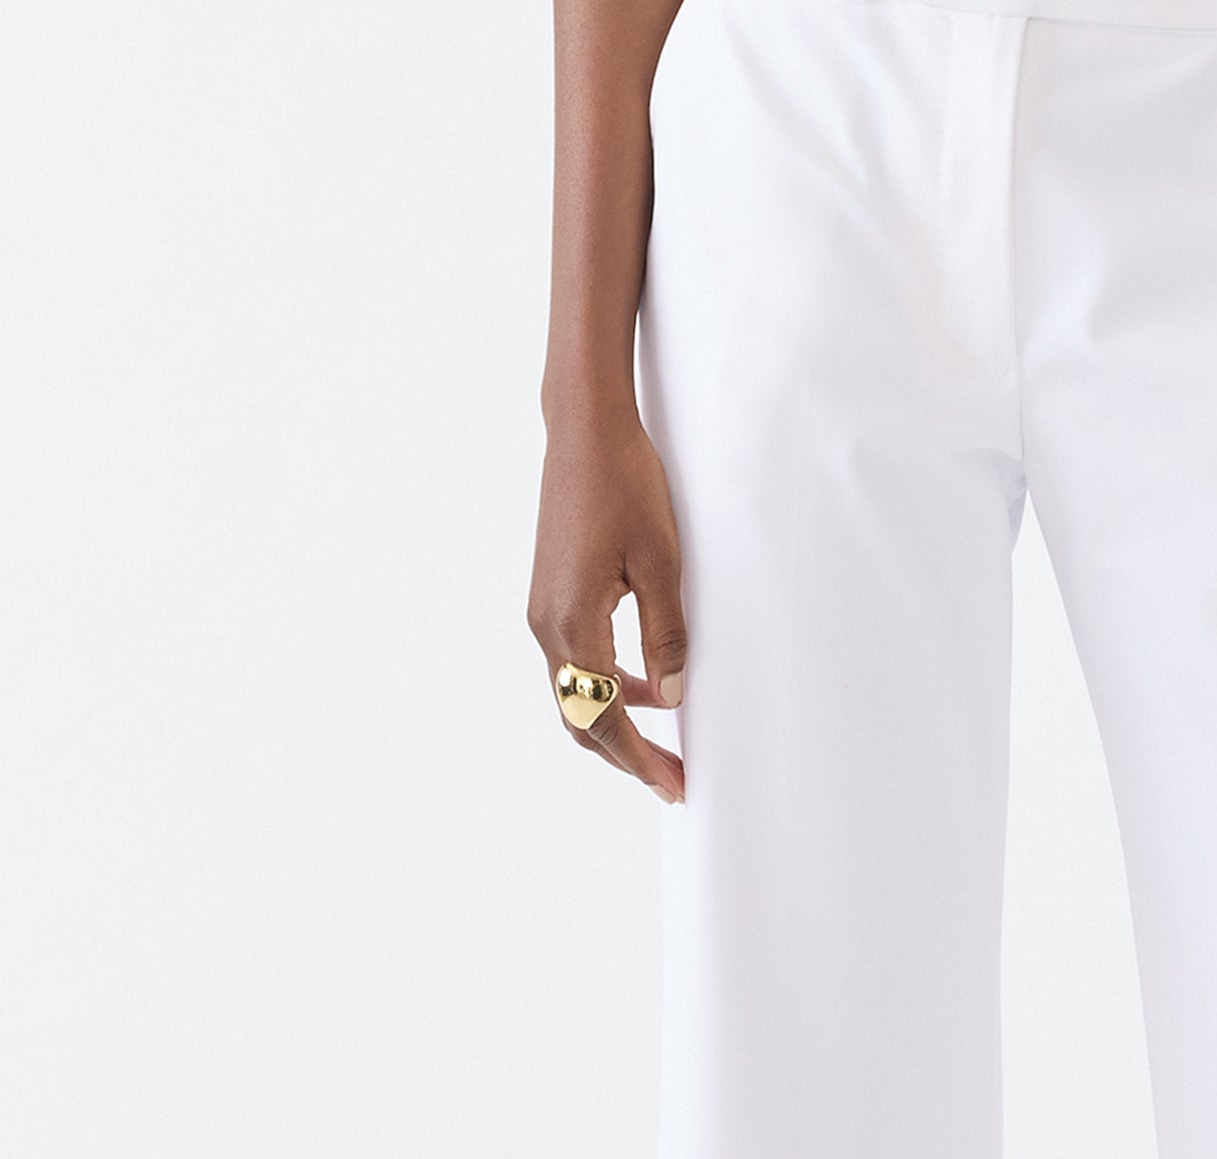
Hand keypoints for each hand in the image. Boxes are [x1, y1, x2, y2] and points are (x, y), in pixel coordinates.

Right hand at [528, 406, 687, 802]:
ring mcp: (542, 610)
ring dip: (615, 720)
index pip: (603, 719)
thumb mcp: (661, 562)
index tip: (674, 786)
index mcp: (572, 624)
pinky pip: (573, 660)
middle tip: (672, 777)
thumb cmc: (625, 485)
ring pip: (574, 692)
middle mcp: (546, 626)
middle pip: (580, 718)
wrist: (584, 431)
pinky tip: (639, 681)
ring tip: (662, 740)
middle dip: (627, 754)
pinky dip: (604, 684)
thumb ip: (666, 637)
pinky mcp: (549, 594)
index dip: (639, 759)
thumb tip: (670, 701)